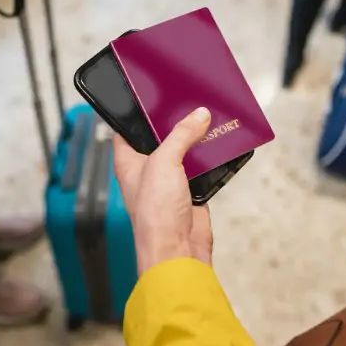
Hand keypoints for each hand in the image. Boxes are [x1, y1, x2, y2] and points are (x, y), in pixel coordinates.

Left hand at [113, 107, 214, 274]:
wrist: (177, 249)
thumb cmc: (155, 215)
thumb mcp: (164, 163)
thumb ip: (180, 136)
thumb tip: (197, 116)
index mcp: (129, 162)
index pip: (127, 130)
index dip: (136, 113)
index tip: (151, 95)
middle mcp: (148, 170)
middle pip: (161, 139)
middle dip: (175, 124)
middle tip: (188, 103)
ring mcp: (170, 181)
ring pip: (184, 152)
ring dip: (196, 140)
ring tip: (208, 118)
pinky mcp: (191, 191)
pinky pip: (202, 168)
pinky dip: (211, 158)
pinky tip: (219, 144)